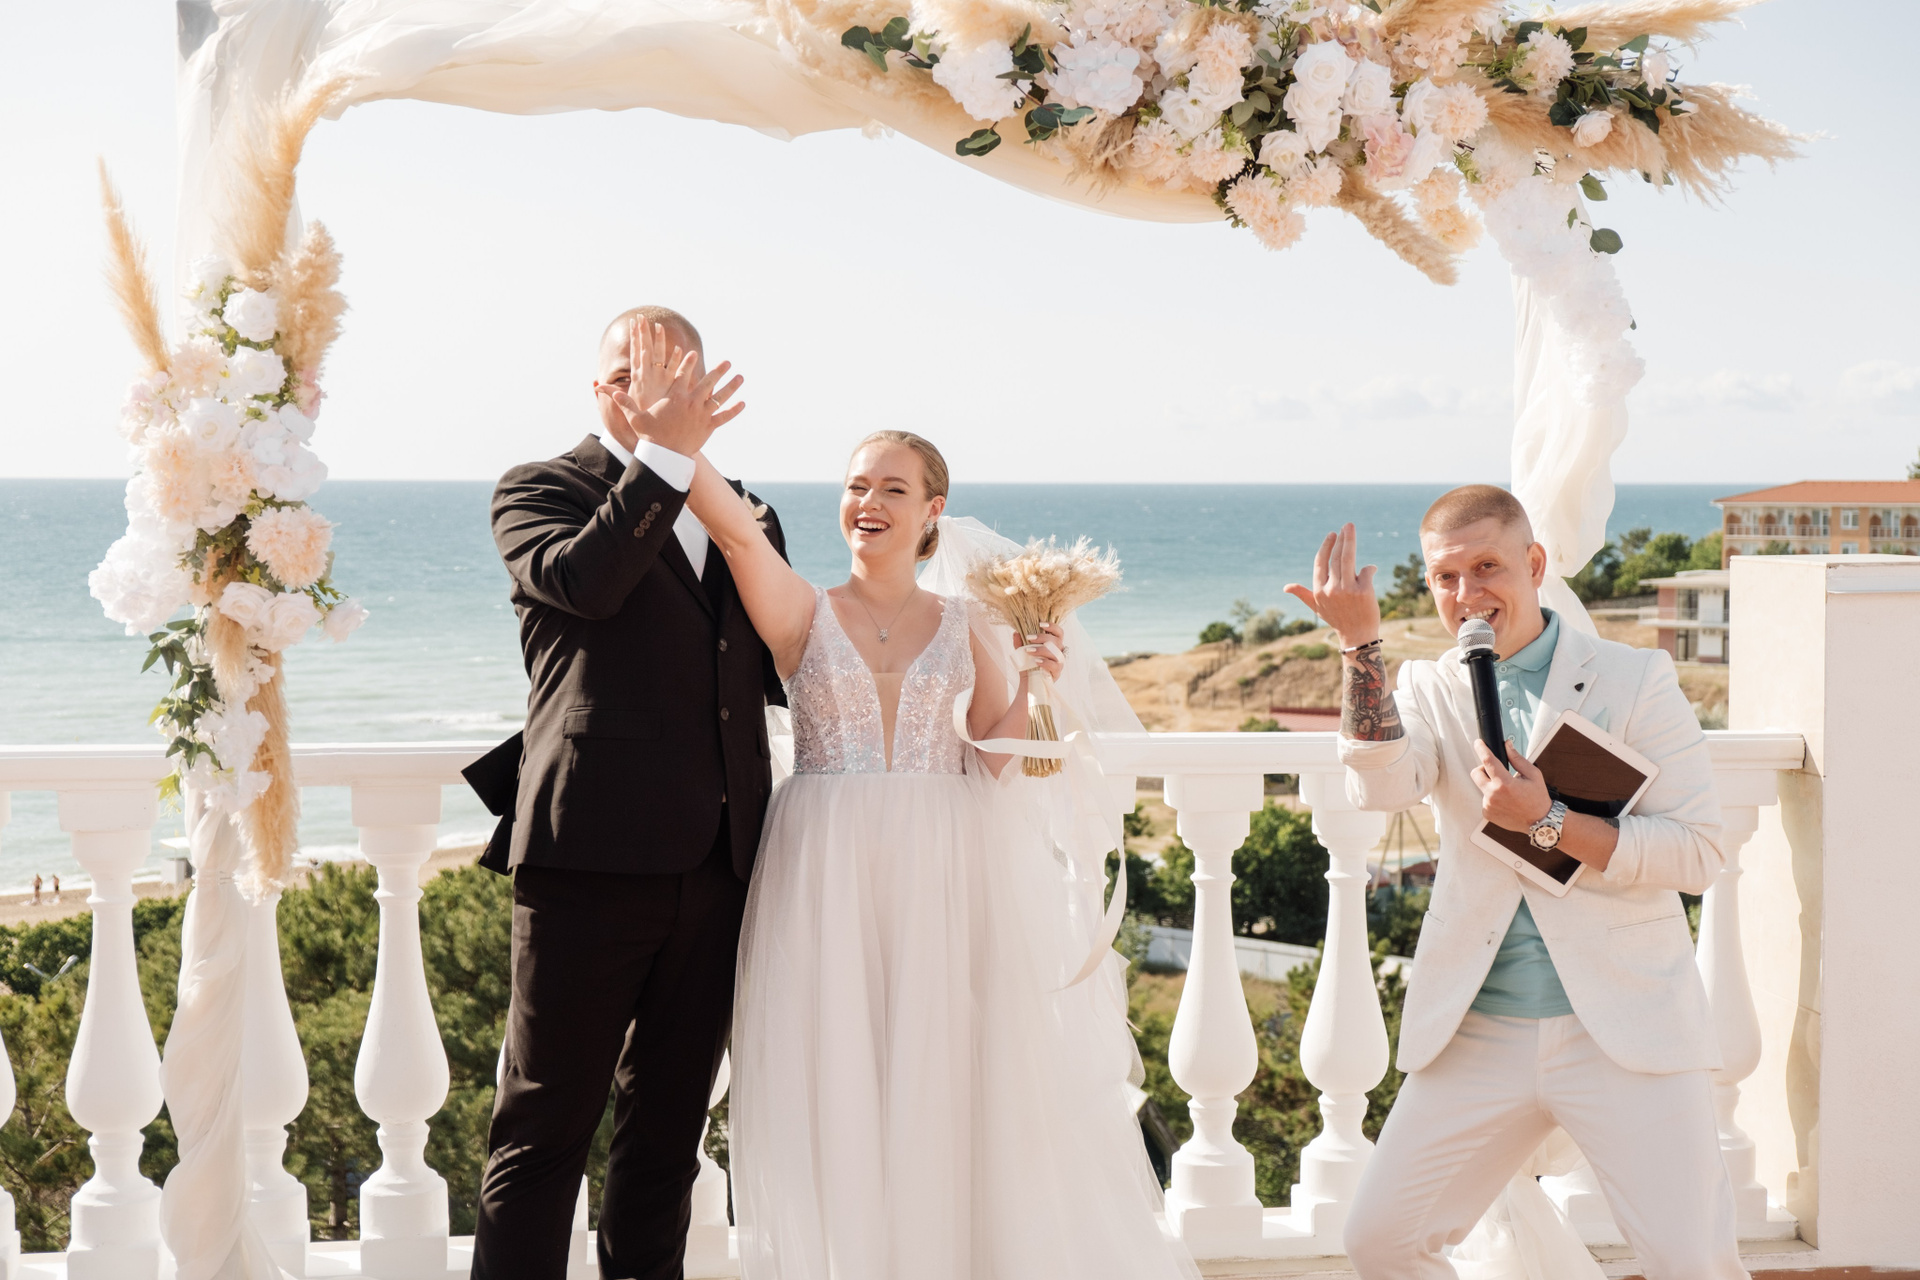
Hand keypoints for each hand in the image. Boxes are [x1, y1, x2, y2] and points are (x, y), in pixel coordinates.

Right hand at [599, 322, 745, 455]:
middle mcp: (691, 403)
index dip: (688, 363)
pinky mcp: (709, 427)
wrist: (664, 456)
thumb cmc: (650, 436)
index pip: (683, 375)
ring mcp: (702, 414)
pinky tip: (743, 403)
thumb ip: (625, 402)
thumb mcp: (636, 418)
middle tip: (727, 361)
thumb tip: (606, 390)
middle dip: (718, 370)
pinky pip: (724, 417)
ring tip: (740, 376)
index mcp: (674, 397)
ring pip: (720, 397)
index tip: (694, 352)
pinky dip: (734, 410)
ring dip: (731, 386)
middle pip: (707, 382)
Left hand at [1014, 622, 1065, 680]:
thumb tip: (1016, 633)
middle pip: (1056, 640)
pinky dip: (1045, 662)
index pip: (1059, 632)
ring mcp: (1059, 662)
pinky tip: (1036, 661)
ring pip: (1055, 652)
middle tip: (1029, 637)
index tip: (1040, 624)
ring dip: (1041, 649)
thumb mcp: (1023, 652)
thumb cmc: (1029, 664)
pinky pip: (1054, 665)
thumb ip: (1020, 643)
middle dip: (1042, 637)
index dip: (1052, 626)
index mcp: (1054, 644)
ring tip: (1028, 650)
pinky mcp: (1057, 672)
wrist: (1029, 681)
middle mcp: (1059, 651)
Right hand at [1284, 523, 1380, 650]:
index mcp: (1319, 591)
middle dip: (1341, 539)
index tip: (1332, 534)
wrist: (1357, 637)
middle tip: (1346, 526)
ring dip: (1350, 541)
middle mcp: (1332, 589)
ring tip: (1351, 528)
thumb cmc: (1337, 620)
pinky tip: (1371, 569)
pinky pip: (1366, 571)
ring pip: (1348, 559)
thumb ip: (1303, 594)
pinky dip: (1369, 569)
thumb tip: (1285, 587)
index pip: (1321, 563)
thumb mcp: (1317, 608)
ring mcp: (1348, 590)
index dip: (1326, 547)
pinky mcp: (1364, 592)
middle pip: (1335, 558)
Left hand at [1471, 739, 1551, 831]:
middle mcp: (1493, 795)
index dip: (1481, 749)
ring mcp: (1489, 805)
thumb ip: (1517, 758)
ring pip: (1482, 787)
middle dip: (1483, 769)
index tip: (1478, 743)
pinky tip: (1505, 802)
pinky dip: (1492, 798)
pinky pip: (1484, 800)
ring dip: (1490, 785)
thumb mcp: (1533, 774)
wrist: (1540, 821)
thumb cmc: (1538, 798)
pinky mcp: (1487, 813)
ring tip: (1507, 792)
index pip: (1488, 761)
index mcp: (1505, 783)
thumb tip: (1507, 745)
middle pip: (1476, 773)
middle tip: (1495, 772)